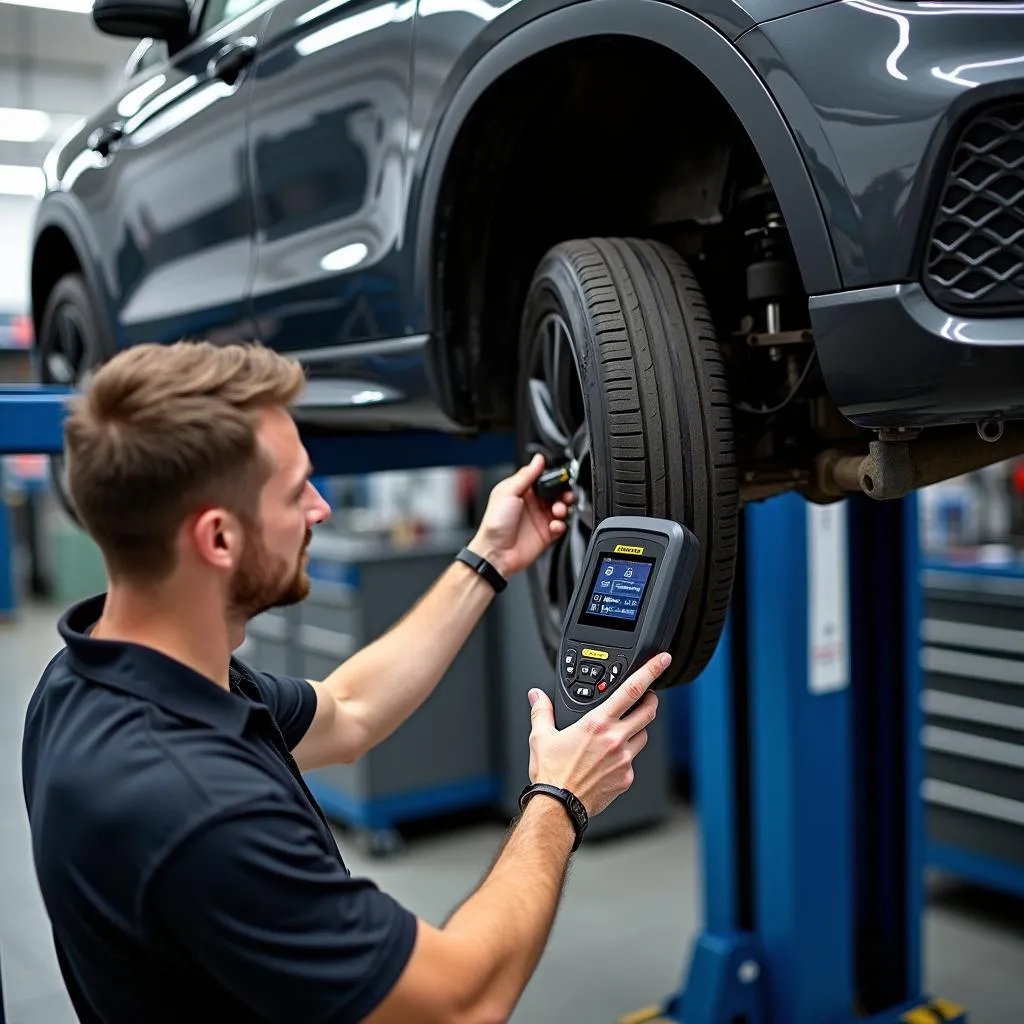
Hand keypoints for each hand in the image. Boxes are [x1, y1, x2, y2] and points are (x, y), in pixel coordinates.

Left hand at [468, 454, 572, 577]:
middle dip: (564, 493)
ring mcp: (540, 519)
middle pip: (556, 493)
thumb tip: (537, 459)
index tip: (560, 478)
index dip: (553, 478)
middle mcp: (532, 503)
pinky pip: (561, 526)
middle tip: (564, 496)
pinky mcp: (546, 534)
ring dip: (564, 507)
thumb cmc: (495, 523)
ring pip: (562, 508)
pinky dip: (561, 524)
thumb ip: (525, 475)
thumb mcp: (507, 492)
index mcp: (522, 491)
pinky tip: (554, 525)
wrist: (495, 552)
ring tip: (558, 511)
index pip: (543, 479)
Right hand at [525, 653, 668, 816]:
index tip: (661, 661)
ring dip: (638, 728)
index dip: (650, 672)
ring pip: (643, 735)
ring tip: (622, 730)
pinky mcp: (626, 778)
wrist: (559, 807)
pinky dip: (626, 755)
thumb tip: (536, 696)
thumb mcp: (541, 736)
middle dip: (651, 699)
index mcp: (597, 723)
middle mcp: (615, 739)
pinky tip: (610, 759)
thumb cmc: (552, 775)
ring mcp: (624, 759)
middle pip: (648, 711)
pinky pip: (634, 760)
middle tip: (647, 695)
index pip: (631, 690)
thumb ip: (541, 711)